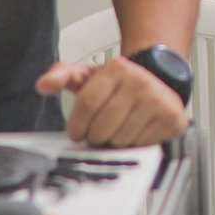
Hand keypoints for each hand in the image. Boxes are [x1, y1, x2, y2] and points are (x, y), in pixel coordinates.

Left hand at [41, 56, 188, 148]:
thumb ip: (63, 76)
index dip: (77, 125)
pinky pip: (140, 146)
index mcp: (117, 69)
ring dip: (114, 141)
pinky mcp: (171, 118)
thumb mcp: (90, 76)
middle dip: (95, 135)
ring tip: (119, 128)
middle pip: (101, 127)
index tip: (76, 132)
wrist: (159, 81)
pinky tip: (136, 130)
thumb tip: (43, 84)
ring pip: (120, 140)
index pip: (86, 105)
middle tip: (100, 129)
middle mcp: (139, 82)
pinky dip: (134, 144)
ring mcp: (157, 100)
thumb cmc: (120, 84)